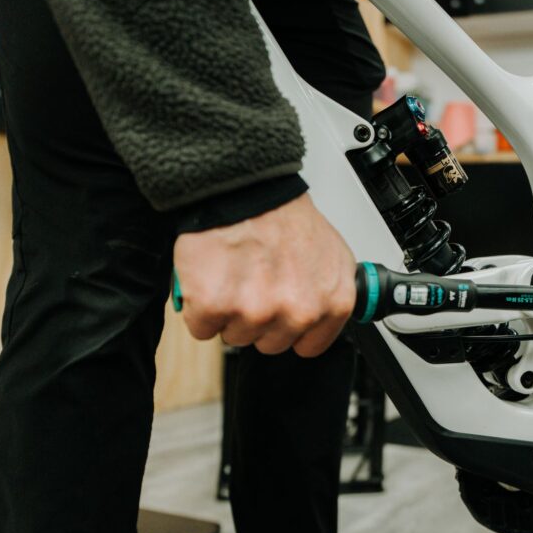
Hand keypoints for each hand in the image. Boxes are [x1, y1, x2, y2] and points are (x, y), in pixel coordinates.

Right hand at [173, 193, 355, 357]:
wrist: (244, 186)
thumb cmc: (282, 214)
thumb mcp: (331, 252)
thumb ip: (330, 290)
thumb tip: (327, 310)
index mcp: (333, 301)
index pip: (310, 345)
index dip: (290, 327)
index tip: (280, 311)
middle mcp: (298, 311)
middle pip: (270, 343)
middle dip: (258, 318)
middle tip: (254, 281)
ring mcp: (257, 312)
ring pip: (236, 336)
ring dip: (229, 312)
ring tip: (235, 273)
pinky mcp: (216, 307)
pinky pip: (202, 328)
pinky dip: (200, 307)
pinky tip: (213, 278)